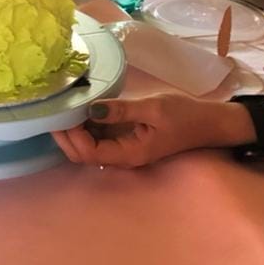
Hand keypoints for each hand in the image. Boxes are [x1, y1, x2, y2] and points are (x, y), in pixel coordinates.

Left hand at [51, 94, 245, 168]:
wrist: (210, 122)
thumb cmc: (185, 115)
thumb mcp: (154, 108)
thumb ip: (121, 110)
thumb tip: (91, 109)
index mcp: (130, 154)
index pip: (90, 153)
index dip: (73, 138)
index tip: (64, 115)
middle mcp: (123, 156)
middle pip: (83, 154)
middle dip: (66, 137)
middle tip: (53, 111)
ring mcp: (123, 148)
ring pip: (89, 146)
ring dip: (73, 131)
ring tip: (61, 108)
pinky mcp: (125, 139)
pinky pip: (99, 137)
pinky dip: (86, 126)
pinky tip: (78, 108)